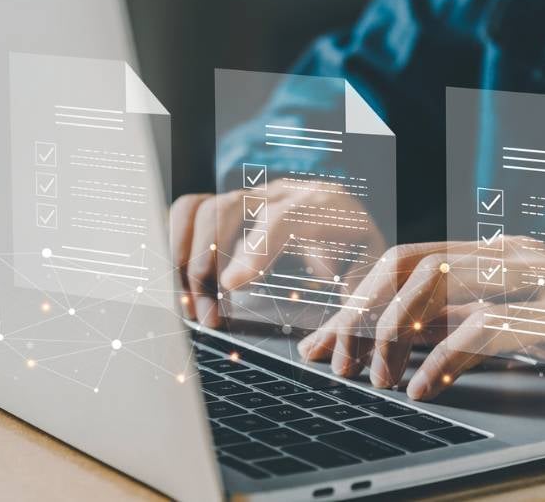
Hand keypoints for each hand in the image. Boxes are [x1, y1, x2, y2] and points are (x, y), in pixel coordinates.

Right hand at [170, 180, 385, 327]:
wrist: (354, 225)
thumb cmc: (360, 261)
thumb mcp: (369, 283)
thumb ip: (347, 314)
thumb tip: (313, 351)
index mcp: (327, 206)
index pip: (283, 216)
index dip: (254, 249)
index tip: (231, 287)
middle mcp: (283, 192)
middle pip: (229, 207)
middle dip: (208, 262)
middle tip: (209, 317)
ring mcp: (253, 195)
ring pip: (201, 208)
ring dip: (185, 256)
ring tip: (191, 305)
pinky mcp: (231, 206)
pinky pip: (188, 212)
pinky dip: (175, 246)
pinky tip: (183, 285)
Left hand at [297, 238, 544, 398]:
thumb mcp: (530, 317)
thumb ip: (476, 317)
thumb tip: (414, 338)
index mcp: (498, 251)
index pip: (405, 259)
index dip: (355, 297)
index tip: (324, 339)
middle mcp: (509, 255)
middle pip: (404, 269)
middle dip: (355, 315)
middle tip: (329, 360)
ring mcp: (536, 280)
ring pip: (433, 292)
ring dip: (390, 340)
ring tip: (373, 381)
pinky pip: (481, 332)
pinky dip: (441, 361)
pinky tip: (423, 390)